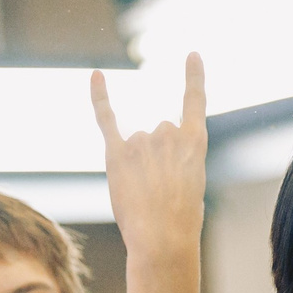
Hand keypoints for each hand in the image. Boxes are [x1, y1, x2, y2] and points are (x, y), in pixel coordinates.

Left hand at [94, 54, 206, 292]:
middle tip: (162, 193)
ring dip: (138, 168)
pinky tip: (97, 75)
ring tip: (144, 195)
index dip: (193, 77)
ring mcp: (142, 141)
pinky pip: (106, 118)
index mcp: (194, 142)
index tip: (191, 54)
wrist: (163, 238)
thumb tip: (148, 155)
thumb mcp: (192, 188)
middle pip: (159, 136)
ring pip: (136, 145)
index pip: (194, 101)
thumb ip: (175, 162)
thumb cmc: (180, 222)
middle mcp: (168, 132)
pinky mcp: (117, 153)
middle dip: (158, 161)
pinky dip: (100, 96)